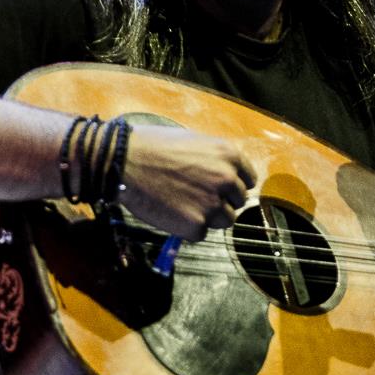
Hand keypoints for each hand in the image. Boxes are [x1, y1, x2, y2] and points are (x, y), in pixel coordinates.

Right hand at [118, 125, 256, 240]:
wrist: (125, 162)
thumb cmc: (153, 145)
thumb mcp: (193, 140)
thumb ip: (213, 159)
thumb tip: (222, 174)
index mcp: (229, 155)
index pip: (249, 179)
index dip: (234, 186)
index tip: (223, 189)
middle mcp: (227, 179)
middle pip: (238, 201)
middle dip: (222, 201)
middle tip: (197, 198)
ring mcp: (213, 204)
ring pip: (224, 220)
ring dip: (209, 217)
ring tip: (184, 206)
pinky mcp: (196, 225)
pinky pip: (201, 233)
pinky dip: (188, 228)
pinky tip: (172, 213)